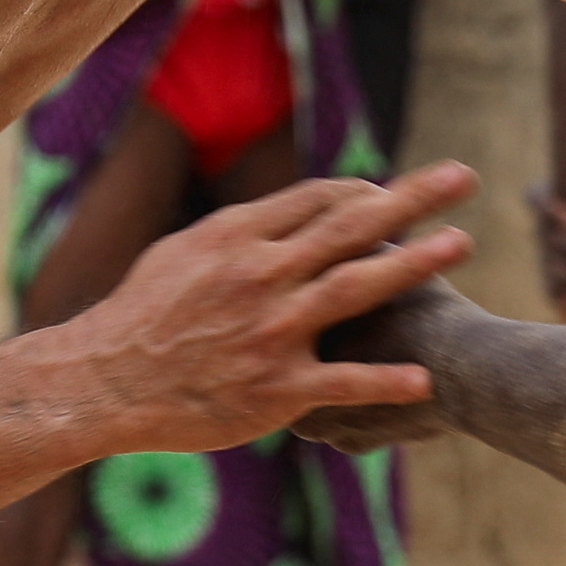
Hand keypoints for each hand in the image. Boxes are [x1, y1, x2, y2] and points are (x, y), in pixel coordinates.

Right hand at [55, 163, 473, 452]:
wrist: (102, 381)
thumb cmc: (139, 316)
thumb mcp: (181, 253)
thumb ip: (238, 231)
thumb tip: (282, 213)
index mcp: (238, 236)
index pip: (318, 198)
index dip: (364, 191)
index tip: (394, 192)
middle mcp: (261, 275)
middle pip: (350, 225)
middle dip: (412, 197)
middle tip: (463, 177)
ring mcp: (272, 331)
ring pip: (356, 287)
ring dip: (413, 263)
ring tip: (461, 243)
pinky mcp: (275, 388)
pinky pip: (342, 381)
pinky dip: (385, 381)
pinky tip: (425, 379)